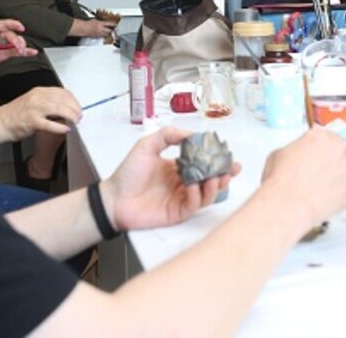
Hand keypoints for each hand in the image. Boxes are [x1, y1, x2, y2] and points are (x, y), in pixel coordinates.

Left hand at [0, 19, 34, 71]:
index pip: (4, 24)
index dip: (13, 24)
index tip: (20, 27)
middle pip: (12, 35)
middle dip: (16, 40)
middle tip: (17, 47)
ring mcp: (2, 45)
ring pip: (16, 43)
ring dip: (21, 46)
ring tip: (21, 51)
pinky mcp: (4, 54)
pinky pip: (16, 52)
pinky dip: (24, 52)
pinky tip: (31, 52)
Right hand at [0, 87, 82, 141]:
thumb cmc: (15, 114)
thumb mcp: (33, 102)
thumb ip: (48, 102)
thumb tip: (65, 108)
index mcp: (38, 91)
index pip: (62, 92)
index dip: (73, 100)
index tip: (78, 107)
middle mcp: (37, 97)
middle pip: (63, 100)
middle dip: (75, 109)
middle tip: (79, 116)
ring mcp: (34, 109)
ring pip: (60, 109)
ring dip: (71, 116)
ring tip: (75, 122)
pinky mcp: (32, 121)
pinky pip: (51, 124)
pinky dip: (60, 127)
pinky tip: (66, 129)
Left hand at [102, 126, 240, 231]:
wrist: (114, 197)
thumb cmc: (128, 173)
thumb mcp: (147, 145)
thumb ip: (168, 135)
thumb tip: (191, 133)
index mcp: (178, 168)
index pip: (203, 163)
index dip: (217, 159)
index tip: (227, 153)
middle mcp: (183, 183)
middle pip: (211, 180)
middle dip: (224, 174)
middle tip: (232, 168)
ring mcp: (181, 198)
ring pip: (207, 194)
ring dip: (215, 186)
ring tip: (216, 177)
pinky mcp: (177, 212)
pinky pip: (194, 205)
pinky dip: (198, 195)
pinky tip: (193, 186)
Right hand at [261, 127, 345, 230]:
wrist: (287, 204)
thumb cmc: (280, 180)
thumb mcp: (279, 153)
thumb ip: (295, 149)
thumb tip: (297, 155)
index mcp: (321, 136)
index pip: (327, 138)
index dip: (321, 150)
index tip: (318, 157)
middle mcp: (339, 148)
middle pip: (341, 153)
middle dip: (332, 163)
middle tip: (318, 175)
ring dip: (339, 179)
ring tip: (321, 190)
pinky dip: (341, 198)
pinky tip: (326, 201)